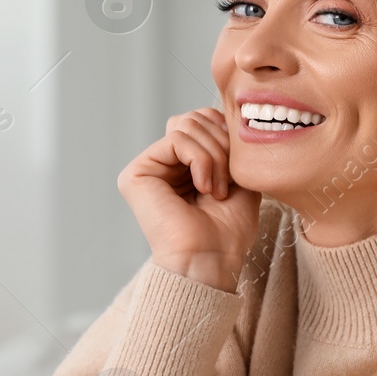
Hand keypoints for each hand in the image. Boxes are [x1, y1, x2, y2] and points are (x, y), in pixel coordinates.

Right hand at [117, 108, 260, 291]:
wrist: (211, 259)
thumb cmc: (228, 231)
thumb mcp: (240, 179)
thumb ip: (229, 146)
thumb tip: (226, 116)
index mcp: (185, 164)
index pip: (205, 120)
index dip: (227, 135)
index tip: (239, 169)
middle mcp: (163, 163)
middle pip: (195, 117)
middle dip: (222, 144)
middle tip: (229, 180)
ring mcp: (149, 167)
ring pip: (187, 125)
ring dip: (214, 156)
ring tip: (218, 189)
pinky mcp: (136, 173)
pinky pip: (176, 139)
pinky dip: (201, 160)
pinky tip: (203, 187)